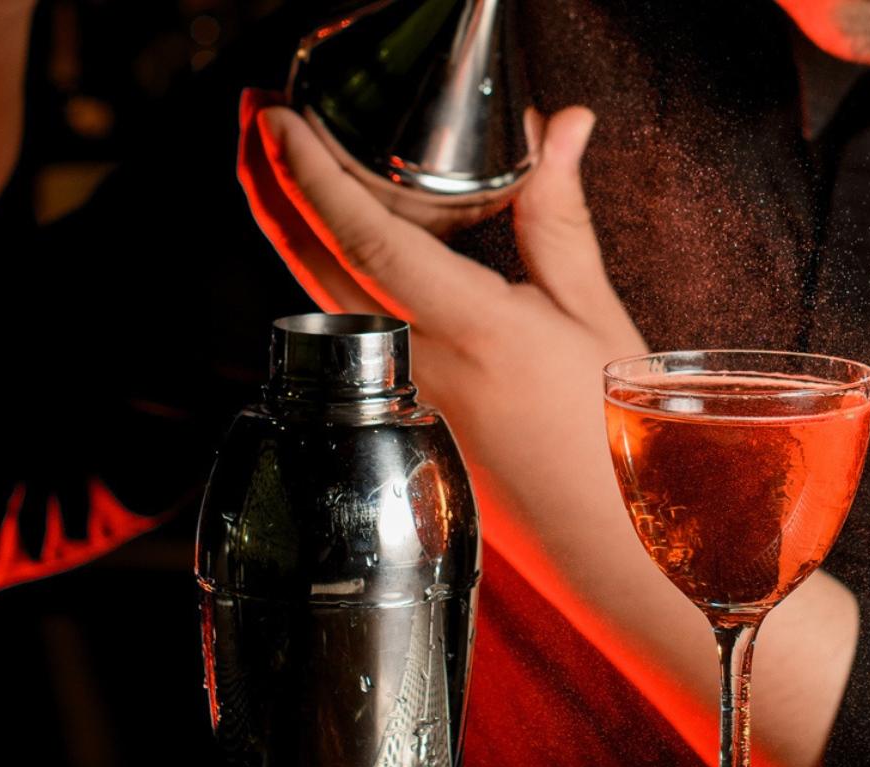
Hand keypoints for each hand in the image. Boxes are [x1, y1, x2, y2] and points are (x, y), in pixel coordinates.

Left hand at [237, 89, 644, 556]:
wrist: (601, 542)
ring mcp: (397, 397)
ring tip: (277, 167)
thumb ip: (558, 219)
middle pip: (316, 266)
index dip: (313, 176)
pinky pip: (342, 335)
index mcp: (475, 330)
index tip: (278, 121)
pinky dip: (319, 277)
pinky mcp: (394, 417)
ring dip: (287, 230)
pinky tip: (321, 247)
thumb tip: (558, 129)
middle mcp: (420, 365)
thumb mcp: (593, 318)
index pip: (369, 239)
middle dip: (272, 188)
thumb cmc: (611, 437)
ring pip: (320, 301)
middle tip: (257, 122)